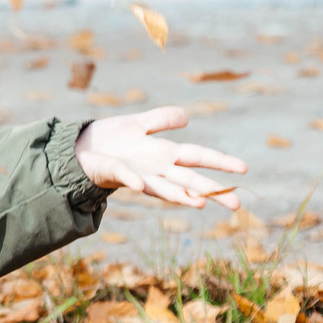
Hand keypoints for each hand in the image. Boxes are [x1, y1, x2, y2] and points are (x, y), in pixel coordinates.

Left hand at [74, 107, 247, 208]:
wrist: (79, 148)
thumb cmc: (111, 139)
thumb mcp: (139, 124)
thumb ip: (162, 119)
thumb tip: (187, 117)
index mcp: (164, 154)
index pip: (198, 157)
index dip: (220, 162)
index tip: (244, 169)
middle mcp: (154, 168)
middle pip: (188, 180)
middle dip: (212, 191)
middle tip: (237, 204)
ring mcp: (136, 173)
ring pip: (162, 186)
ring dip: (179, 195)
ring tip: (201, 203)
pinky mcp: (114, 173)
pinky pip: (125, 177)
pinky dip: (134, 181)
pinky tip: (141, 185)